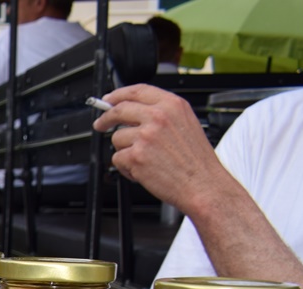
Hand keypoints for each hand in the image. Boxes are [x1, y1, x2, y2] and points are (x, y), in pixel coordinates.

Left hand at [92, 85, 227, 214]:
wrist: (202, 183)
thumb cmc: (195, 160)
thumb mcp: (185, 123)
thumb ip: (161, 114)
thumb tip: (133, 112)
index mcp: (172, 105)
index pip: (137, 90)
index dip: (118, 94)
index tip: (109, 99)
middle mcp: (159, 117)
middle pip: (119, 110)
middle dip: (105, 119)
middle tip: (100, 125)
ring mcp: (146, 136)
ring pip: (117, 138)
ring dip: (124, 151)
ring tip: (144, 160)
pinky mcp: (136, 156)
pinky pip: (117, 159)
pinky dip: (126, 168)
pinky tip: (142, 171)